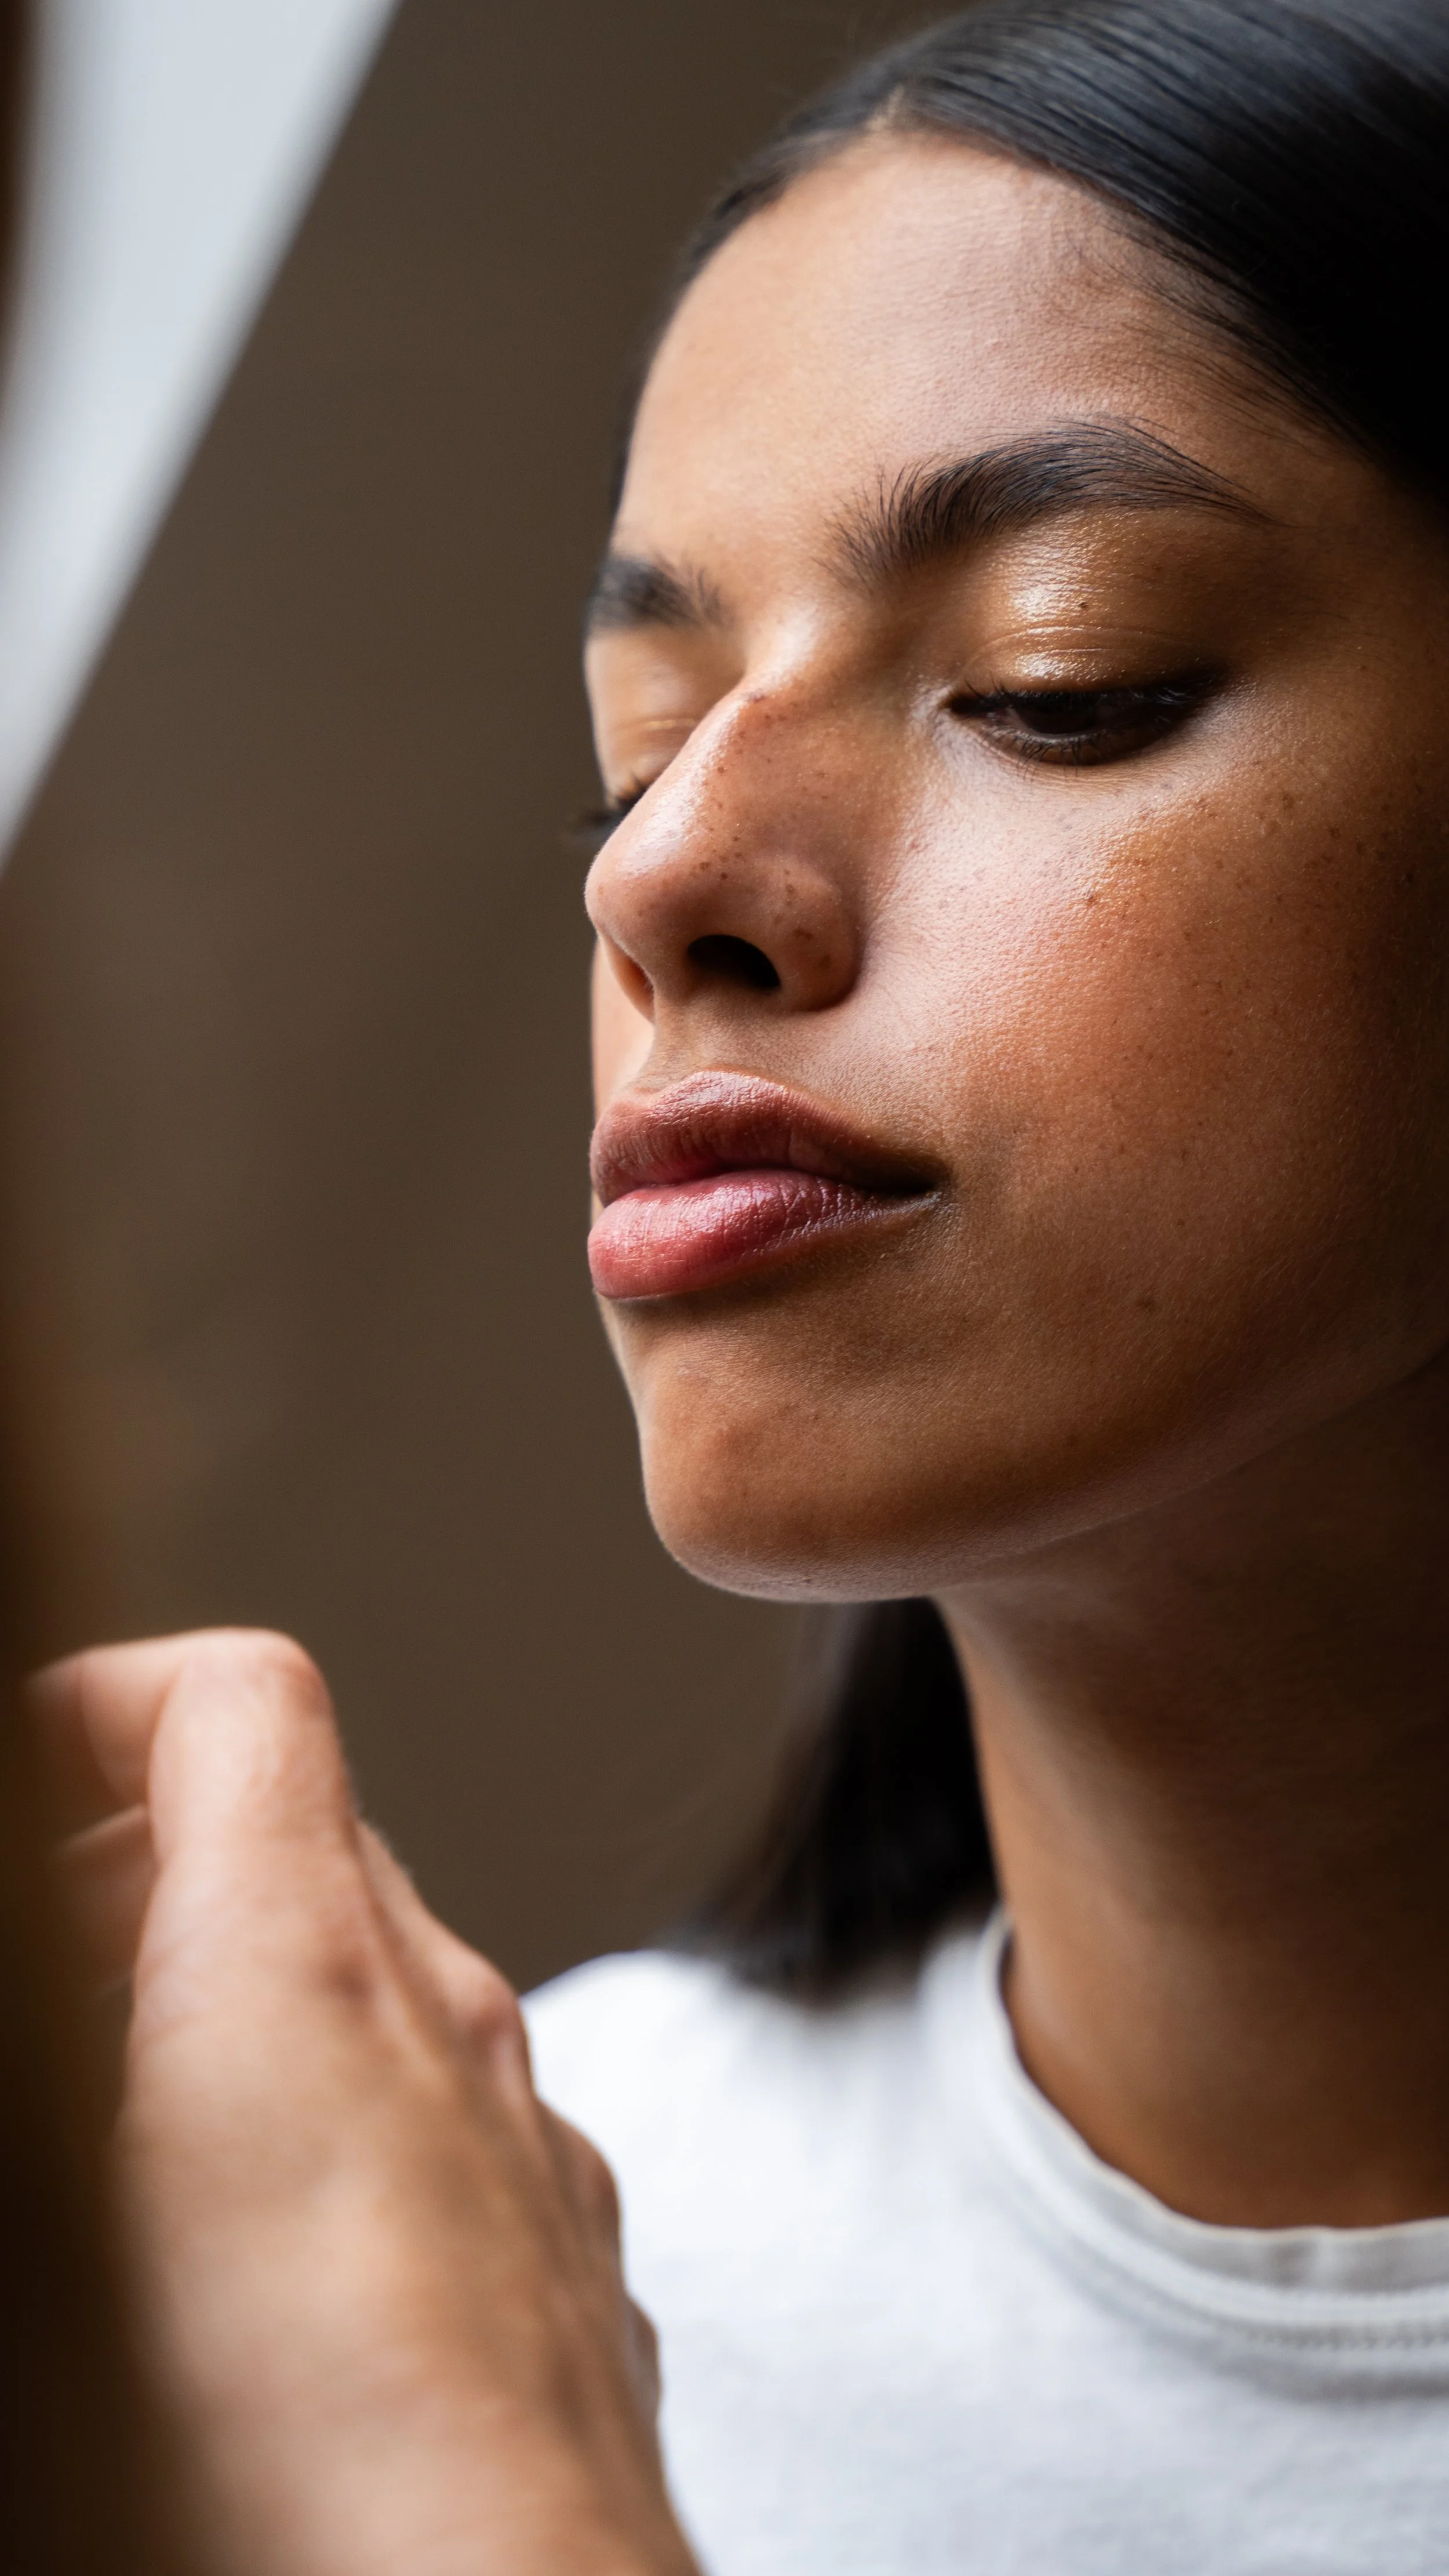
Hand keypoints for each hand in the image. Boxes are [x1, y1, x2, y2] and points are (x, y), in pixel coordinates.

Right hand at [34, 1631, 696, 2575]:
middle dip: (149, 1871)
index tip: (23, 1768)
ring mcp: (529, 2152)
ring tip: (128, 2130)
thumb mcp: (58, 2230)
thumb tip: (56, 2004)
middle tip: (38, 1961)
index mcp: (299, 1978)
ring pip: (388, 1989)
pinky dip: (351, 2130)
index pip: (237, 1706)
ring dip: (249, 2008)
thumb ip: (55, 2053)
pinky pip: (458, 2129)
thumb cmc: (258, 2501)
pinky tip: (266, 2276)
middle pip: (310, 1840)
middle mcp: (447, 2030)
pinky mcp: (570, 2277)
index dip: (104, 1708)